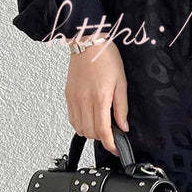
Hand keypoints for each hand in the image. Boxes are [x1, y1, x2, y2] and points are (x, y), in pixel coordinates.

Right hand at [64, 40, 128, 155]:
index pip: (103, 132)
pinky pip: (72, 119)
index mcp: (99, 98)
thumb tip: (123, 126)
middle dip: (102, 138)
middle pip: (90, 133)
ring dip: (91, 132)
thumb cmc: (106, 58)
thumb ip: (122, 107)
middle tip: (112, 133)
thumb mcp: (121, 82)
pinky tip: (90, 117)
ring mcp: (73, 99)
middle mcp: (83, 101)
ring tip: (101, 124)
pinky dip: (81, 124)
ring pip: (79, 129)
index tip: (116, 149)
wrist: (88, 42)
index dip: (110, 144)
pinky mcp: (68, 96)